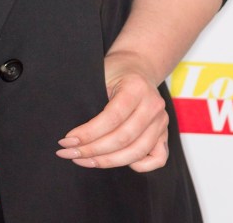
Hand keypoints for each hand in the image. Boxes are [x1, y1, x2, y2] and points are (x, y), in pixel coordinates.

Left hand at [55, 50, 168, 172]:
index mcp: (136, 88)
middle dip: (93, 150)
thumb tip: (73, 132)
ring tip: (84, 160)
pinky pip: (158, 159)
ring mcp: (161, 121)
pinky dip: (139, 166)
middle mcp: (153, 106)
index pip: (112, 118)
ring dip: (107, 161)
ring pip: (136, 152)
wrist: (138, 67)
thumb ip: (92, 99)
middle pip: (123, 138)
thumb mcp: (102, 75)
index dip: (89, 133)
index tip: (68, 140)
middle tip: (70, 153)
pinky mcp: (164, 133)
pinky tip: (117, 160)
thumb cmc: (115, 71)